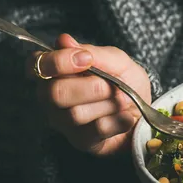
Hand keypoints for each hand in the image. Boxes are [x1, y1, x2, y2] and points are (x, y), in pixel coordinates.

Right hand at [30, 34, 151, 155]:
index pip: (36, 65)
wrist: (146, 112)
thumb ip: (93, 53)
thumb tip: (63, 40)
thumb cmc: (126, 83)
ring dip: (109, 104)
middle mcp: (51, 98)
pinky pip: (96, 130)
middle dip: (90, 87)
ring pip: (76, 114)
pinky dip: (118, 121)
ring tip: (122, 101)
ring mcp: (64, 122)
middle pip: (54, 93)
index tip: (86, 59)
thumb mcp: (117, 61)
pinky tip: (127, 117)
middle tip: (111, 86)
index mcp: (55, 72)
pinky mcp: (82, 142)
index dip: (57, 62)